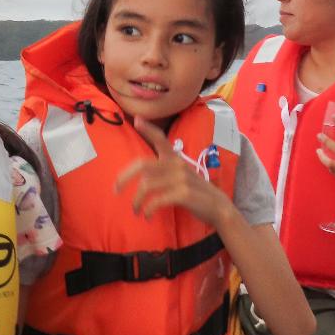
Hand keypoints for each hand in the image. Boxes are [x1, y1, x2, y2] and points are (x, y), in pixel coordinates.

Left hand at [115, 117, 232, 226]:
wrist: (218, 207)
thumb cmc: (195, 193)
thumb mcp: (182, 176)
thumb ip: (166, 171)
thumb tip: (141, 175)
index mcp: (176, 158)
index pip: (161, 139)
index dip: (148, 129)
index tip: (136, 119)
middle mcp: (177, 164)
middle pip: (143, 165)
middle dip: (125, 177)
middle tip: (116, 189)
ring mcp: (181, 178)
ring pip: (147, 185)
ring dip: (137, 200)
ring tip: (136, 210)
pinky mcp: (184, 193)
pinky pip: (157, 200)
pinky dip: (149, 209)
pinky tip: (148, 215)